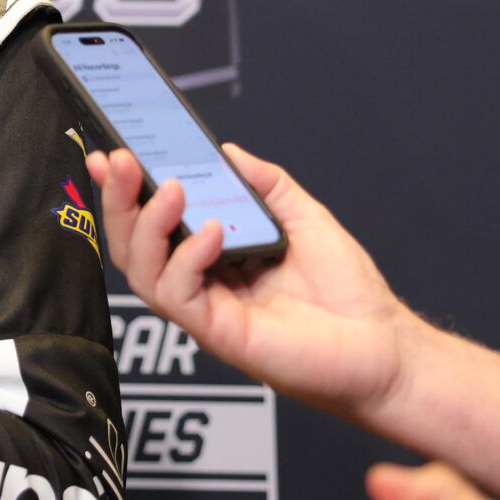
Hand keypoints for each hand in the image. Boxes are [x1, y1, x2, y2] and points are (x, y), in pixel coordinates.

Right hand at [86, 143, 414, 419]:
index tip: (113, 154)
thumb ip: (266, 185)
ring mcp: (206, 312)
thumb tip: (227, 152)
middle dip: (117, 200)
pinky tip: (212, 231)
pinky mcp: (220, 335)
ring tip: (170, 188)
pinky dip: (187, 259)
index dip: (125, 191)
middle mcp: (200, 286)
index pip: (151, 224)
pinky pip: (180, 296)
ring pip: (143, 272)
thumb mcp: (305, 219)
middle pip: (133, 246)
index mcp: (212, 259)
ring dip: (146, 225)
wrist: (387, 347)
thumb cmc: (350, 295)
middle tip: (118, 160)